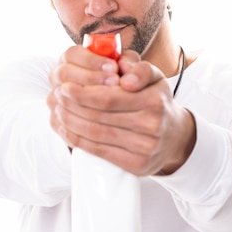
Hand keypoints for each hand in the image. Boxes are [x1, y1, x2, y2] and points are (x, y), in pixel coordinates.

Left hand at [47, 45, 195, 175]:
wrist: (175, 136)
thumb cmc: (157, 101)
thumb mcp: (154, 77)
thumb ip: (138, 66)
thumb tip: (121, 68)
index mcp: (155, 100)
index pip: (109, 97)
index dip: (83, 93)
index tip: (65, 86)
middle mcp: (152, 125)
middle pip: (100, 116)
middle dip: (73, 106)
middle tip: (57, 97)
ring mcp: (145, 148)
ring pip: (97, 134)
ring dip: (71, 122)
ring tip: (59, 111)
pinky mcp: (137, 165)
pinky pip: (100, 151)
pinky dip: (79, 140)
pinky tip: (67, 130)